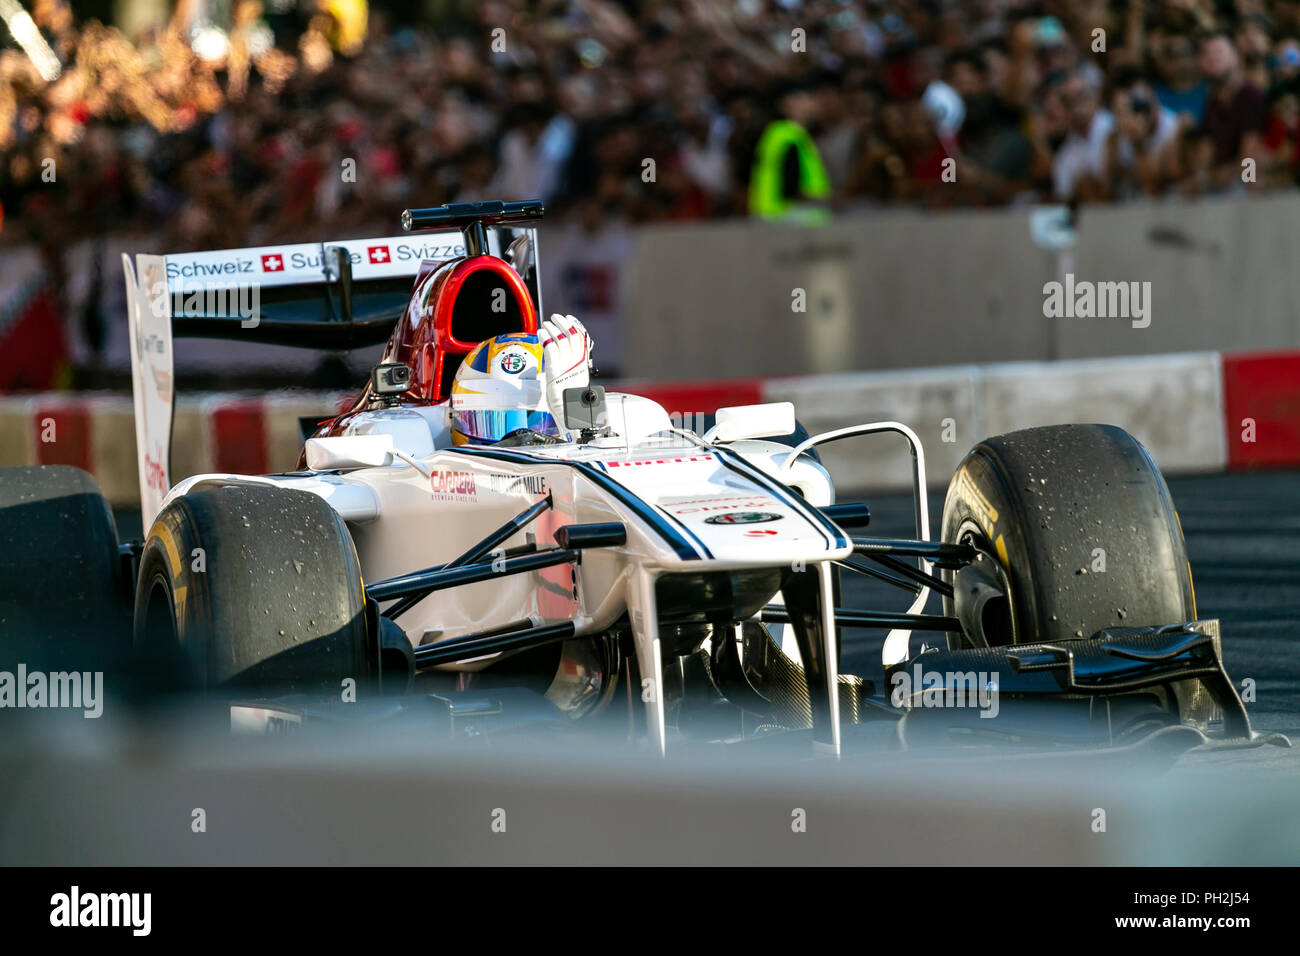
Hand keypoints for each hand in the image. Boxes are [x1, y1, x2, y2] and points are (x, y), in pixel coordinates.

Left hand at [539, 314, 592, 434]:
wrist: (570, 413)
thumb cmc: (570, 402)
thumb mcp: (572, 382)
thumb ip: (568, 370)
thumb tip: (560, 365)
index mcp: (583, 363)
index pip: (582, 338)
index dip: (575, 326)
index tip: (569, 319)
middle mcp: (576, 361)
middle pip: (571, 334)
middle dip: (562, 323)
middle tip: (554, 317)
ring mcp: (566, 364)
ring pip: (559, 338)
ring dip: (551, 329)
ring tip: (545, 324)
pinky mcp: (555, 368)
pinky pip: (549, 347)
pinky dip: (544, 338)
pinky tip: (540, 334)